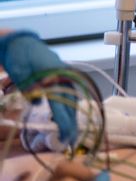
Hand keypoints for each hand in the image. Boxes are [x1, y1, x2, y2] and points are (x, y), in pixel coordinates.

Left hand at [0, 30, 76, 144]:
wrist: (20, 42)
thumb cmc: (19, 53)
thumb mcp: (19, 69)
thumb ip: (28, 85)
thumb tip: (37, 101)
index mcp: (54, 73)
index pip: (61, 101)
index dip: (64, 120)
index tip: (66, 135)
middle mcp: (62, 75)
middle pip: (70, 101)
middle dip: (70, 121)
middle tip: (70, 139)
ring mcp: (62, 75)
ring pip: (70, 98)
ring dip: (70, 114)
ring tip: (70, 130)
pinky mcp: (58, 77)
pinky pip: (66, 93)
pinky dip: (66, 105)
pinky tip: (65, 116)